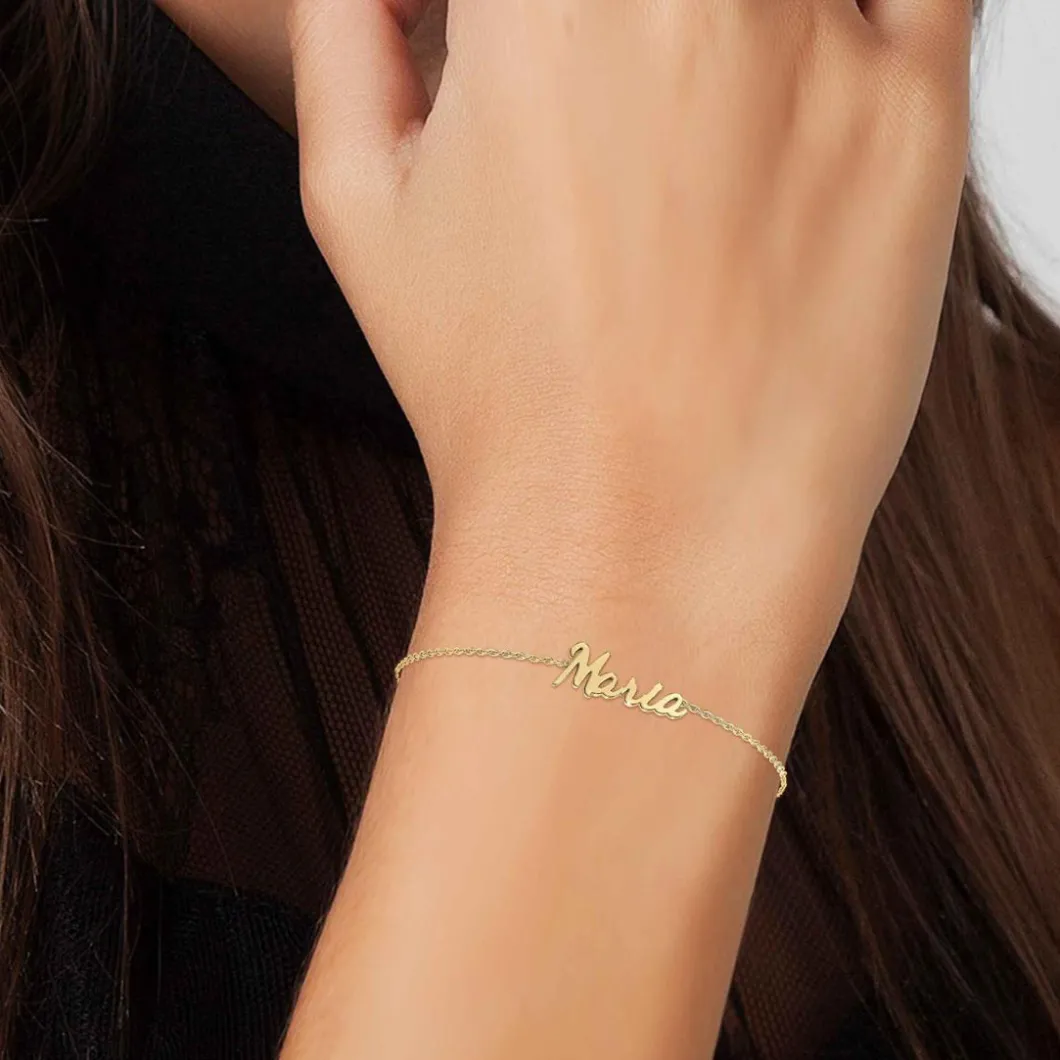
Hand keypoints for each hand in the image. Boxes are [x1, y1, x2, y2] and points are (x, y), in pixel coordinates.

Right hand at [288, 0, 971, 631]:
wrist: (638, 534)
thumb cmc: (499, 395)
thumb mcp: (351, 201)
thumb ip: (341, 29)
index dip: (515, 15)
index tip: (508, 54)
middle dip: (615, 29)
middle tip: (600, 108)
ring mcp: (818, 43)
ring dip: (724, 33)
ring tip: (687, 139)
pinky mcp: (915, 117)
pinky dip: (854, 13)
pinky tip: (796, 89)